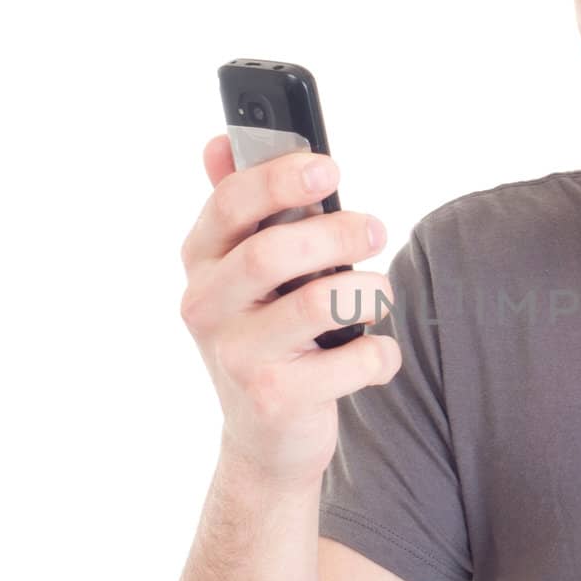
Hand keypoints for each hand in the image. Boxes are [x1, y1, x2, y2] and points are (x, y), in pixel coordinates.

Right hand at [178, 135, 401, 486]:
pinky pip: (352, 361)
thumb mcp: (246, 273)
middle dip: (337, 233)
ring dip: (368, 290)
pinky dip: (379, 353)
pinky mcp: (276, 399)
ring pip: (316, 304)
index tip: (329, 166)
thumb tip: (221, 141)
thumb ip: (243, 209)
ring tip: (378, 293)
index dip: (279, 179)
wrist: (267, 439)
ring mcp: (237, 356)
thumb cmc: (270, 334)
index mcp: (201, 261)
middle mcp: (206, 307)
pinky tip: (375, 353)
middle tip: (376, 229)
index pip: (229, 204)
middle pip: (272, 253)